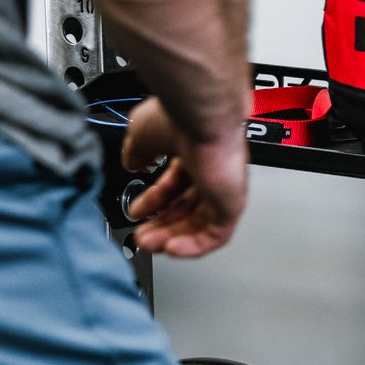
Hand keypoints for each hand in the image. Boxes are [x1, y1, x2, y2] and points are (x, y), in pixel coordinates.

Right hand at [121, 98, 248, 258]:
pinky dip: (193, 246)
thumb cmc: (179, 115)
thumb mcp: (142, 134)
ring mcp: (224, 189)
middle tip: (142, 236)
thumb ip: (136, 153)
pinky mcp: (232, 204)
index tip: (137, 211)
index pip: (175, 185)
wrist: (202, 116)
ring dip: (172, 238)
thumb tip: (131, 163)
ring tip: (149, 244)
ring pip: (199, 225)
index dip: (154, 201)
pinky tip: (171, 248)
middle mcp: (212, 171)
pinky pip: (215, 235)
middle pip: (187, 209)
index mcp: (194, 153)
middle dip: (161, 225)